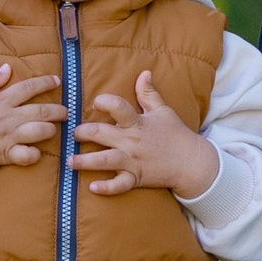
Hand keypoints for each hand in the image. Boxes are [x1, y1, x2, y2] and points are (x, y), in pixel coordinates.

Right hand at [0, 65, 65, 168]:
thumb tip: (7, 68)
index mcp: (1, 100)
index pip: (28, 88)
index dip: (45, 83)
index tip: (57, 81)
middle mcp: (8, 118)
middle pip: (41, 111)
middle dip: (58, 110)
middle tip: (66, 112)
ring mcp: (8, 136)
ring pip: (39, 131)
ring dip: (50, 129)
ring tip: (53, 129)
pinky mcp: (5, 153)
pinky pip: (26, 155)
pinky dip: (34, 154)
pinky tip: (36, 151)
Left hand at [70, 72, 219, 198]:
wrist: (192, 162)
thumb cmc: (176, 134)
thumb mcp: (163, 111)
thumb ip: (149, 93)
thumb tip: (144, 72)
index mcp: (137, 123)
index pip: (117, 107)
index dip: (104, 102)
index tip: (96, 103)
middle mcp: (132, 141)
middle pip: (102, 134)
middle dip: (83, 133)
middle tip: (74, 134)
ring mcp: (133, 161)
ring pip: (104, 160)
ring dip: (84, 161)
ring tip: (70, 161)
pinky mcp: (136, 178)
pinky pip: (119, 185)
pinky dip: (106, 188)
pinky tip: (92, 187)